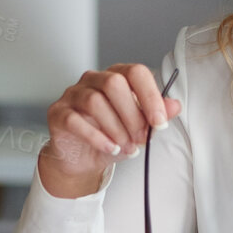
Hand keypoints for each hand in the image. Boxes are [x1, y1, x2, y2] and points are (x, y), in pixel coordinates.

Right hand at [37, 64, 179, 198]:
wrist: (84, 159)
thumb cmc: (112, 137)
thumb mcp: (140, 128)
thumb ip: (156, 114)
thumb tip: (175, 105)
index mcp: (117, 76)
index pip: (136, 72)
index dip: (150, 96)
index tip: (160, 122)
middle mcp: (93, 80)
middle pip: (114, 84)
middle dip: (132, 116)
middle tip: (141, 139)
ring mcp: (73, 94)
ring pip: (95, 101)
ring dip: (115, 129)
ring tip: (125, 147)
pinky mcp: (58, 113)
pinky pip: (75, 120)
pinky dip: (96, 137)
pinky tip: (109, 148)